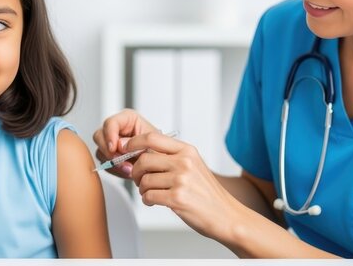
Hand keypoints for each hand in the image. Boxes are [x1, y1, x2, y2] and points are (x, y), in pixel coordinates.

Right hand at [92, 109, 157, 177]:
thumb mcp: (153, 142)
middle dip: (108, 150)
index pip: (111, 122)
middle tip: (120, 161)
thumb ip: (136, 141)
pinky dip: (114, 169)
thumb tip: (119, 145)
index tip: (114, 148)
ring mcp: (111, 143)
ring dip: (113, 162)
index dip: (110, 135)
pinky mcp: (110, 156)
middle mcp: (117, 129)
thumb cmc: (160, 147)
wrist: (162, 161)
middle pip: (99, 136)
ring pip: (100, 151)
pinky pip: (104, 163)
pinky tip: (127, 171)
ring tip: (129, 169)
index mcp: (127, 119)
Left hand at [127, 132, 242, 240]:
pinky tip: (154, 202)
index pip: (152, 137)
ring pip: (144, 180)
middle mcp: (184, 162)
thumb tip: (141, 151)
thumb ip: (171, 157)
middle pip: (144, 159)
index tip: (126, 149)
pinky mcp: (177, 198)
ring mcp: (181, 180)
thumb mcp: (193, 166)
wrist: (226, 215)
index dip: (133, 143)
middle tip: (139, 179)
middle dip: (136, 171)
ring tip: (149, 193)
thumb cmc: (206, 193)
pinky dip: (147, 200)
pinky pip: (148, 196)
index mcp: (187, 151)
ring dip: (142, 189)